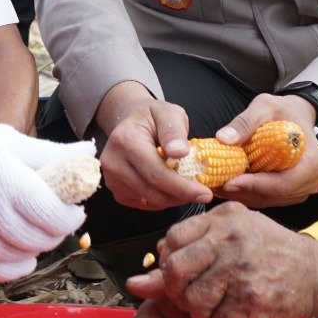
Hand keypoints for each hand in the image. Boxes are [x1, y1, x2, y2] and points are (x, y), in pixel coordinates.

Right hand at [0, 103, 92, 283]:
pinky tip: (14, 262)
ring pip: (11, 259)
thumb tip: (87, 154)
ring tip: (36, 242)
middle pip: (35, 239)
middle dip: (53, 235)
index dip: (70, 218)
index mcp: (4, 177)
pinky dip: (2, 272)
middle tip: (55, 225)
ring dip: (31, 254)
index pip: (51, 214)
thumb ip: (49, 153)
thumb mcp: (8, 140)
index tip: (74, 212)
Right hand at [97, 90, 212, 210]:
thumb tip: (180, 152)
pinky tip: (172, 188)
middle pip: (152, 192)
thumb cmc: (153, 116)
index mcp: (125, 140)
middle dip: (182, 196)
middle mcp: (113, 162)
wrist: (131, 120)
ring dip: (173, 199)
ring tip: (189, 187)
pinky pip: (144, 204)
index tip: (205, 193)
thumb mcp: (168, 113)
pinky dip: (162, 200)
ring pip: (149, 201)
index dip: (183, 187)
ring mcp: (111, 178)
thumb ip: (174, 131)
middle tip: (203, 194)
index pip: (156, 173)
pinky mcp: (116, 190)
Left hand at [126, 204, 317, 317]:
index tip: (181, 272)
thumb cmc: (270, 252)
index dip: (169, 260)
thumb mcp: (233, 237)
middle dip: (176, 289)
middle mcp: (230, 239)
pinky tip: (235, 314)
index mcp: (224, 218)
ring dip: (199, 311)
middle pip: (175, 269)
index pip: (173, 238)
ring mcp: (241, 269)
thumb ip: (188, 251)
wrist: (317, 271)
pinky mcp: (251, 298)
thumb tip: (137, 282)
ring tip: (215, 307)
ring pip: (193, 298)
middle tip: (191, 295)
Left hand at [210, 93, 317, 207]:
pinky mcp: (291, 193)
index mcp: (313, 161)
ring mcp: (303, 190)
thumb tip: (224, 138)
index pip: (284, 183)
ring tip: (217, 185)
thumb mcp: (264, 106)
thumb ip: (245, 122)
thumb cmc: (283, 111)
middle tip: (215, 185)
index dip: (256, 185)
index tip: (229, 182)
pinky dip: (247, 194)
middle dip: (243, 192)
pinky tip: (228, 186)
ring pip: (269, 200)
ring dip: (242, 195)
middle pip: (274, 196)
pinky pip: (267, 199)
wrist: (295, 116)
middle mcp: (313, 180)